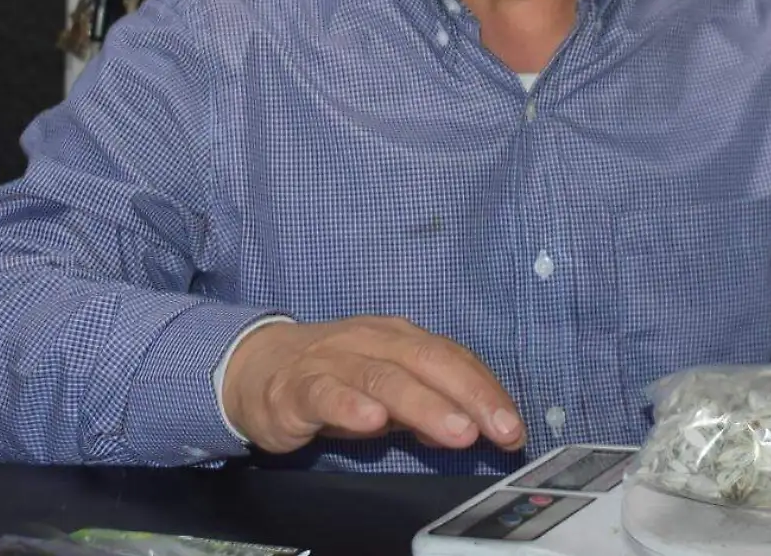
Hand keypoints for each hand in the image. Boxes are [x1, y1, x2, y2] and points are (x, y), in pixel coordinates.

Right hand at [220, 316, 526, 454]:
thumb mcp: (387, 389)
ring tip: (457, 431)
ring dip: (425, 406)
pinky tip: (371, 421)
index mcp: (400, 339)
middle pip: (428, 363)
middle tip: (499, 429)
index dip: (487, 391)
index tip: (514, 426)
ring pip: (384, 379)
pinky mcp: (298, 388)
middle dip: (470, 397)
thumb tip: (471, 425)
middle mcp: (372, 342)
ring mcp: (335, 362)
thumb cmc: (332, 378)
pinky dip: (350, 406)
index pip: (453, 359)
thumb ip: (428, 404)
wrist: (256, 367)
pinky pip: (326, 394)